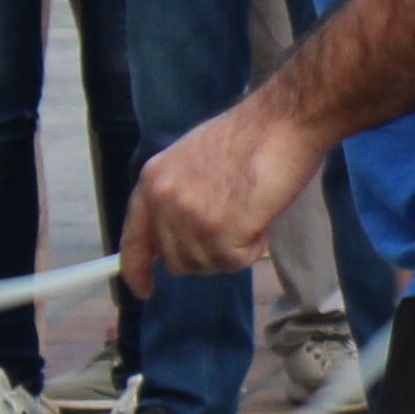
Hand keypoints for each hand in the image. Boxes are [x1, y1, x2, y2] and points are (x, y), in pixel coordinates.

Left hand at [121, 89, 324, 287]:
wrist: (281, 123)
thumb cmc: (249, 136)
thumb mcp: (192, 161)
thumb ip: (177, 196)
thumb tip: (177, 234)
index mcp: (152, 181)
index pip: (133, 239)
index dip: (136, 270)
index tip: (144, 289)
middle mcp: (163, 201)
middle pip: (176, 260)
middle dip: (205, 254)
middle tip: (233, 229)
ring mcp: (189, 218)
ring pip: (206, 265)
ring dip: (233, 250)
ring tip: (250, 215)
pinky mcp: (219, 232)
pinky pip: (234, 262)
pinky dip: (252, 249)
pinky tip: (261, 219)